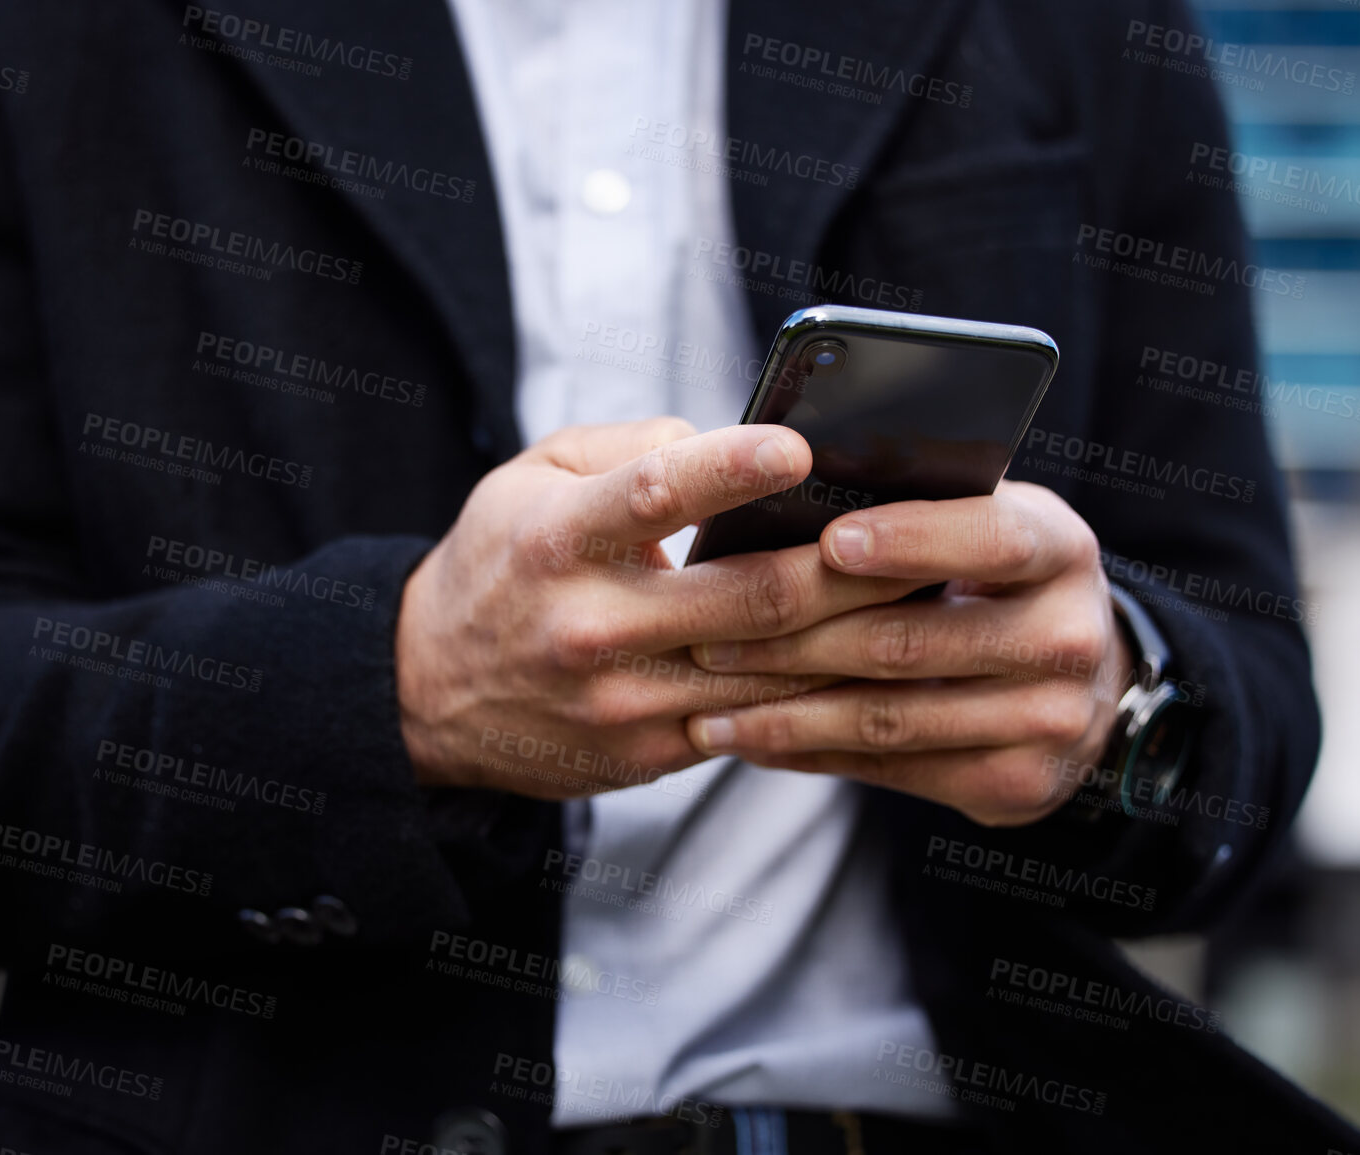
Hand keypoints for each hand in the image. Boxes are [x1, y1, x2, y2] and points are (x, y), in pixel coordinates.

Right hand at [396, 418, 923, 797]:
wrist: (429, 691)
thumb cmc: (502, 559)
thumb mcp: (531, 476)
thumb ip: (630, 448)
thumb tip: (729, 442)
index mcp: (557, 540)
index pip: (652, 495)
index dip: (731, 470)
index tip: (801, 445)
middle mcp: (589, 626)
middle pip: (747, 600)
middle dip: (849, 568)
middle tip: (926, 533)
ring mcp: (621, 701)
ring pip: (770, 673)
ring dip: (857, 639)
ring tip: (930, 598)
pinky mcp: (647, 753)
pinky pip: (755, 722)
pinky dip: (820, 693)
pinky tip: (878, 663)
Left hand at [683, 481, 1133, 825]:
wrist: (1079, 685)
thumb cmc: (992, 580)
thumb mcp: (982, 527)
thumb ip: (915, 512)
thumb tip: (784, 498)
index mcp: (1059, 548)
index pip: (988, 538)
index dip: (909, 541)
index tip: (829, 542)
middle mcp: (1068, 636)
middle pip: (914, 639)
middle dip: (796, 638)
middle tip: (707, 636)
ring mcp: (1051, 719)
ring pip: (892, 716)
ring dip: (787, 713)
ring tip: (708, 705)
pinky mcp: (1018, 783)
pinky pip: (892, 769)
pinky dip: (810, 754)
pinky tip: (751, 740)